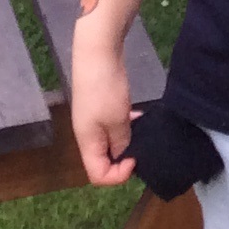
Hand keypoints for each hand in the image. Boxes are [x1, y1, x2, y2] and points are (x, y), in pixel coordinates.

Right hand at [70, 29, 137, 186]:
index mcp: (87, 142)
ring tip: (141, 129)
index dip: (118, 175)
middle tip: (141, 145)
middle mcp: (87, 135)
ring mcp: (93, 119)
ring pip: (110, 143)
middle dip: (123, 158)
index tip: (135, 157)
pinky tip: (137, 115)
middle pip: (103, 161)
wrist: (97, 52)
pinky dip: (125, 126)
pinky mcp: (100, 106)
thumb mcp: (117, 120)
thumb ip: (121, 142)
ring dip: (126, 140)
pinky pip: (113, 127)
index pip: (98, 176)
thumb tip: (124, 156)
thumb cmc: (105, 89)